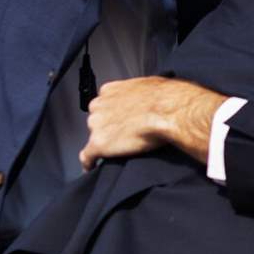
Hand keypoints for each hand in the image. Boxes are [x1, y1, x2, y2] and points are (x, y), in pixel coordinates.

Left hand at [79, 77, 228, 169]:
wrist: (166, 111)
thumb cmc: (163, 98)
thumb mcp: (149, 85)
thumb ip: (138, 92)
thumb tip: (147, 97)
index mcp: (110, 91)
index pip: (103, 104)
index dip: (112, 114)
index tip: (120, 120)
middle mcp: (99, 106)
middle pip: (96, 120)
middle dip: (107, 128)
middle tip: (124, 135)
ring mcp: (96, 126)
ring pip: (94, 137)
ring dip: (103, 144)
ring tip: (119, 151)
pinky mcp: (99, 144)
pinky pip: (87, 157)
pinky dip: (89, 163)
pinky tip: (93, 167)